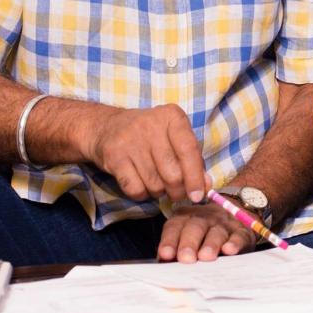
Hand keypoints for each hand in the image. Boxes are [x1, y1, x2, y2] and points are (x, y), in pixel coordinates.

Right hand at [80, 103, 206, 203]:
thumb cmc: (150, 136)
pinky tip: (140, 183)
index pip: (189, 149)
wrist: (107, 127)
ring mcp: (131, 140)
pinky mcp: (114, 156)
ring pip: (155, 185)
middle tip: (176, 192)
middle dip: (178, 191)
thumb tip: (205, 187)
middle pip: (173, 173)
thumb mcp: (175, 138)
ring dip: (159, 192)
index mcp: (172, 116)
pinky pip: (135, 189)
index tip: (198, 195)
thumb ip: (193, 160)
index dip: (195, 177)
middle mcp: (151, 125)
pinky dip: (141, 194)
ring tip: (156, 181)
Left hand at [157, 202, 256, 262]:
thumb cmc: (203, 235)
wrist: (234, 213)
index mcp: (185, 219)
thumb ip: (173, 252)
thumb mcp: (185, 238)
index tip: (165, 254)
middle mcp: (204, 218)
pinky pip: (238, 236)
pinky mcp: (242, 232)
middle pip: (195, 227)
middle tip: (186, 258)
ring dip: (211, 244)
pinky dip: (234, 243)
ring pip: (216, 232)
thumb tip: (163, 266)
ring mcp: (224, 224)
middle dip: (189, 243)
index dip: (169, 240)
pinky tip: (229, 250)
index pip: (174, 227)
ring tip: (206, 257)